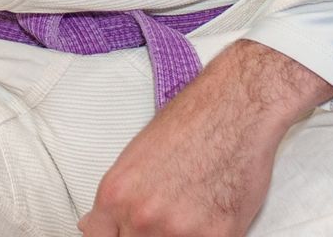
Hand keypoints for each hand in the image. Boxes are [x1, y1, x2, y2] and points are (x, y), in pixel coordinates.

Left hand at [78, 40, 332, 236]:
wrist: (235, 108)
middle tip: (164, 216)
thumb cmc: (188, 123)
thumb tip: (97, 225)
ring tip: (190, 211)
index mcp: (115, 195)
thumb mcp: (134, 157)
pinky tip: (212, 215)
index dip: (115, 235)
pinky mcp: (220, 236)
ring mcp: (181, 231)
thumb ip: (116, 200)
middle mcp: (142, 217)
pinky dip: (208, 234)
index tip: (126, 231)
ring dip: (177, 235)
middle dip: (145, 235)